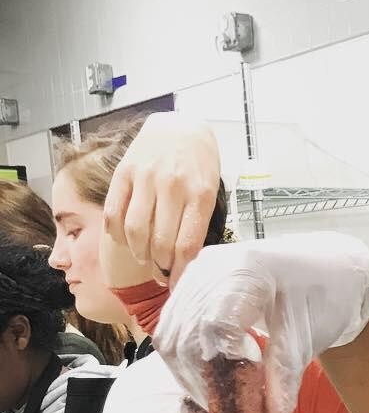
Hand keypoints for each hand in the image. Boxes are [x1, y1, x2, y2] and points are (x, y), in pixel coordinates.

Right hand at [103, 112, 221, 286]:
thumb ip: (198, 224)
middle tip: (162, 273)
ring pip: (135, 230)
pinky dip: (117, 233)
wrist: (181, 127)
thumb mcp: (211, 193)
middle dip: (161, 267)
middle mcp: (172, 187)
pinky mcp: (124, 171)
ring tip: (145, 259)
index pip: (187, 247)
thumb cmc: (199, 166)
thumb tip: (186, 262)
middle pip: (160, 243)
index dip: (180, 273)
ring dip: (139, 254)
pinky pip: (114, 210)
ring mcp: (145, 178)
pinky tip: (124, 240)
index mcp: (199, 196)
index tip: (177, 285)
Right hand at [154, 232, 368, 412]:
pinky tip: (214, 377)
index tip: (245, 397)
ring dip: (192, 376)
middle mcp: (211, 267)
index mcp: (246, 271)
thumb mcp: (310, 336)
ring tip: (222, 398)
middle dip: (204, 382)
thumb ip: (285, 374)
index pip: (215, 327)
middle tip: (230, 412)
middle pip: (185, 335)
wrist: (328, 266)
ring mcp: (197, 275)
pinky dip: (188, 361)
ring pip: (171, 337)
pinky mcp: (192, 287)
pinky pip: (173, 330)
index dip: (224, 369)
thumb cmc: (326, 294)